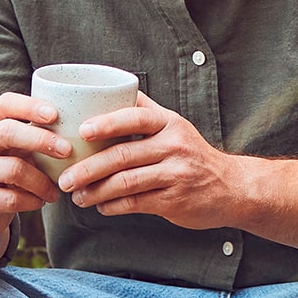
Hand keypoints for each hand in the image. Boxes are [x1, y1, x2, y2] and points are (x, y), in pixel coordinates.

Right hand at [0, 91, 70, 236]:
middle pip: (6, 132)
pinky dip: (33, 201)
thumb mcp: (20, 149)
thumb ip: (40, 135)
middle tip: (67, 151)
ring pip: (12, 169)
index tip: (55, 114)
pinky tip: (41, 201)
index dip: (29, 106)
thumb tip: (86, 128)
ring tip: (56, 191)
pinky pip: (11, 199)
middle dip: (40, 139)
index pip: (5, 104)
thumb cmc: (9, 171)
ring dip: (42, 181)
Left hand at [57, 99, 248, 229]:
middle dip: (88, 168)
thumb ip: (144, 110)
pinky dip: (112, 206)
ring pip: (126, 183)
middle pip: (122, 155)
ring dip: (96, 191)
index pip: (135, 118)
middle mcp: (174, 146)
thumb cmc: (192, 154)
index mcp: (169, 123)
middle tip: (65, 179)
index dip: (107, 123)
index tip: (81, 131)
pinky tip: (100, 206)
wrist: (231, 188)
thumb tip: (108, 90)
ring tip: (77, 196)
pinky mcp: (174, 200)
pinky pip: (135, 203)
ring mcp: (175, 174)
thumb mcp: (175, 125)